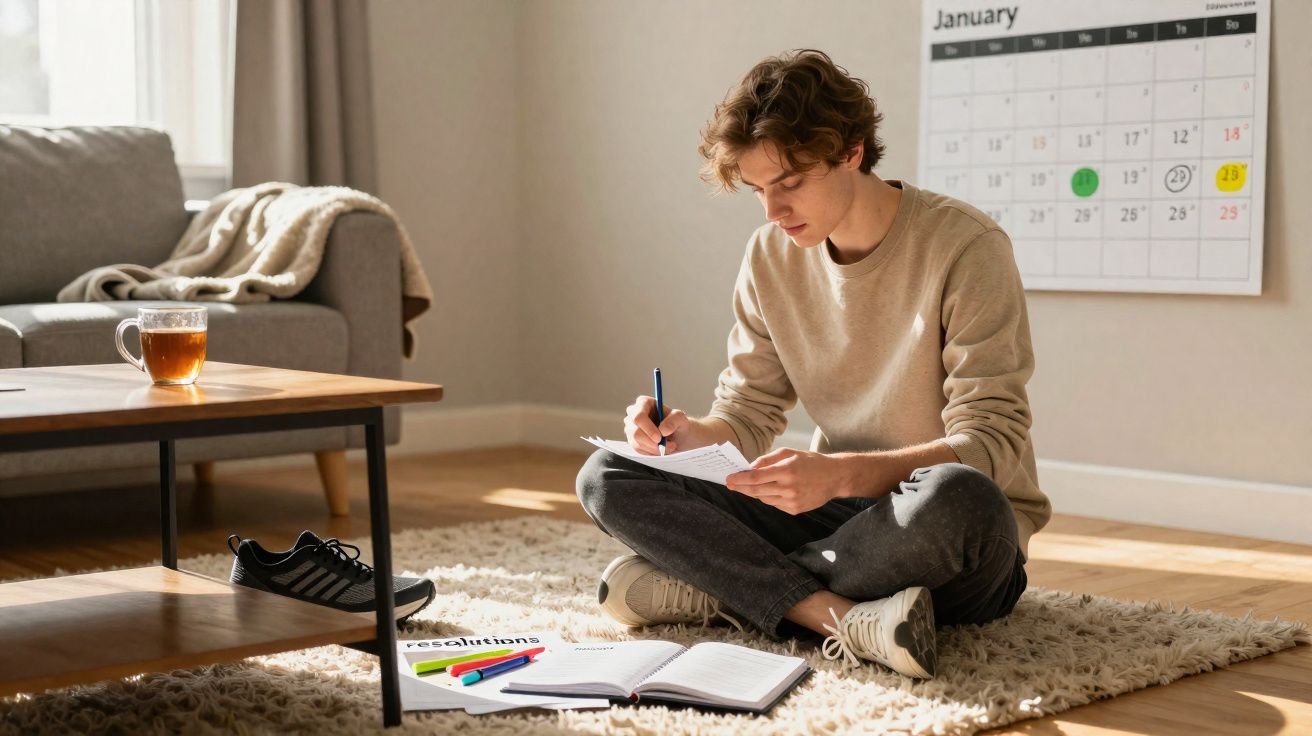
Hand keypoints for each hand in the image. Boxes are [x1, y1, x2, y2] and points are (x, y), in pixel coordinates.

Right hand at [623, 395, 689, 454]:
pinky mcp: (632, 441)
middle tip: (666, 446)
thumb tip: (663, 430)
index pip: (638, 416)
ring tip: (670, 446)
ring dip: (655, 448)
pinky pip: (639, 450)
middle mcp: (633, 414)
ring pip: (637, 443)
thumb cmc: (678, 423)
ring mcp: (631, 428)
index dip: (648, 428)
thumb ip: (674, 420)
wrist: (678, 436)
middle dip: (651, 442)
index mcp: (643, 403)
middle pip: (635, 432)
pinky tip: (662, 449)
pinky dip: (652, 452)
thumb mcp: (681, 418)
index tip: (659, 438)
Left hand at [724, 449, 880, 514]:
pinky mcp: (795, 510)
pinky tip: (770, 490)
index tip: (729, 478)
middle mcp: (788, 487)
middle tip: (731, 484)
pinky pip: (775, 504)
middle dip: (741, 488)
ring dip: (754, 492)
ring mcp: (792, 501)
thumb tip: (749, 467)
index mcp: (786, 470)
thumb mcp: (789, 453)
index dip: (740, 479)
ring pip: (764, 499)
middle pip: (756, 491)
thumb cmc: (810, 462)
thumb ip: (768, 459)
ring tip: (749, 486)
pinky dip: (768, 497)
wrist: (834, 477)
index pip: (756, 477)